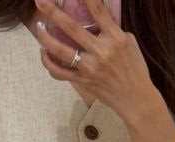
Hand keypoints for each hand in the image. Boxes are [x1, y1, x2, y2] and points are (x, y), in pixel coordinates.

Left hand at [34, 0, 159, 120]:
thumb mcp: (129, 43)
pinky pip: (60, 72)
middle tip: (40, 1)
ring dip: (45, 38)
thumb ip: (112, 30)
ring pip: (61, 51)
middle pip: (72, 28)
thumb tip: (96, 19)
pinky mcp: (83, 81)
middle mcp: (101, 52)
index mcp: (115, 38)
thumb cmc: (135, 68)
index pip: (98, 11)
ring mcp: (90, 68)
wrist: (135, 98)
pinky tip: (44, 53)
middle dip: (54, 12)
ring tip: (38, 27)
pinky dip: (49, 63)